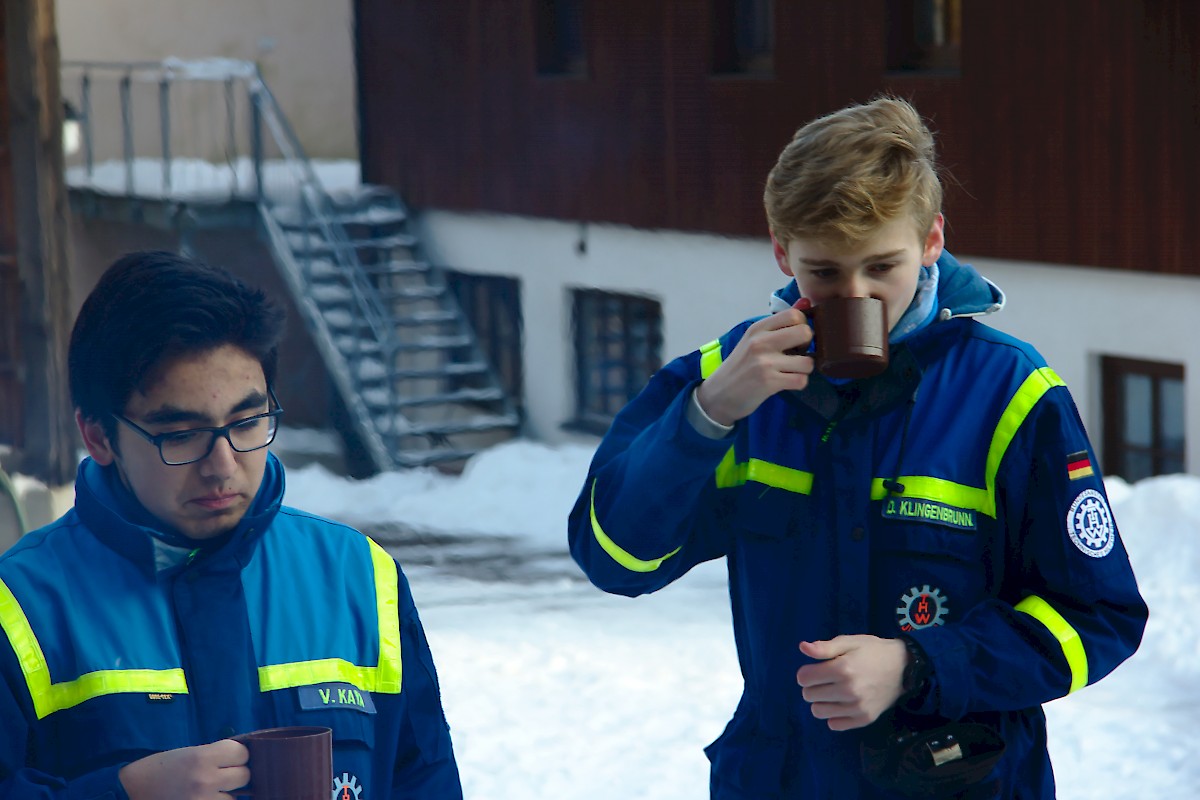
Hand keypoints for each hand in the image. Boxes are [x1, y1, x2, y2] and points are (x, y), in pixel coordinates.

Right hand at [119, 739, 249, 799]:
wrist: (130, 790)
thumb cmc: (161, 768)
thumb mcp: (189, 753)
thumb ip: (216, 755)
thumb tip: (244, 758)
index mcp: (202, 757)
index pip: (242, 753)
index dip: (237, 755)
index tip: (230, 758)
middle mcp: (205, 779)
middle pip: (243, 776)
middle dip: (235, 774)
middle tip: (222, 774)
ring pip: (234, 798)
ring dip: (226, 795)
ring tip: (208, 790)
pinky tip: (204, 798)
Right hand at [695, 304, 813, 425]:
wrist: (719, 394)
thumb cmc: (740, 366)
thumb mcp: (754, 340)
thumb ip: (780, 322)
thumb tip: (806, 302)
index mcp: (758, 328)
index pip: (794, 315)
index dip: (802, 326)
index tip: (795, 338)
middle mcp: (761, 342)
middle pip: (805, 333)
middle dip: (808, 345)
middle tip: (797, 353)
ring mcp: (765, 363)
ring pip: (808, 362)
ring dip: (804, 369)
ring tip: (791, 371)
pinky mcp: (769, 382)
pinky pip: (801, 380)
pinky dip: (799, 383)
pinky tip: (787, 382)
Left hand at [796, 635, 907, 730]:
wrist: (903, 668)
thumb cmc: (873, 651)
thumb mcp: (849, 642)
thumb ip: (824, 647)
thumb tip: (803, 648)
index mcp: (842, 669)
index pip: (804, 678)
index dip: (806, 672)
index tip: (814, 669)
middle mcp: (849, 691)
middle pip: (808, 696)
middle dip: (812, 686)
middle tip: (825, 680)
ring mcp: (857, 707)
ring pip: (818, 712)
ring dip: (821, 702)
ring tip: (832, 692)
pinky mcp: (865, 719)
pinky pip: (835, 725)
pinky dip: (834, 715)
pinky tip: (842, 704)